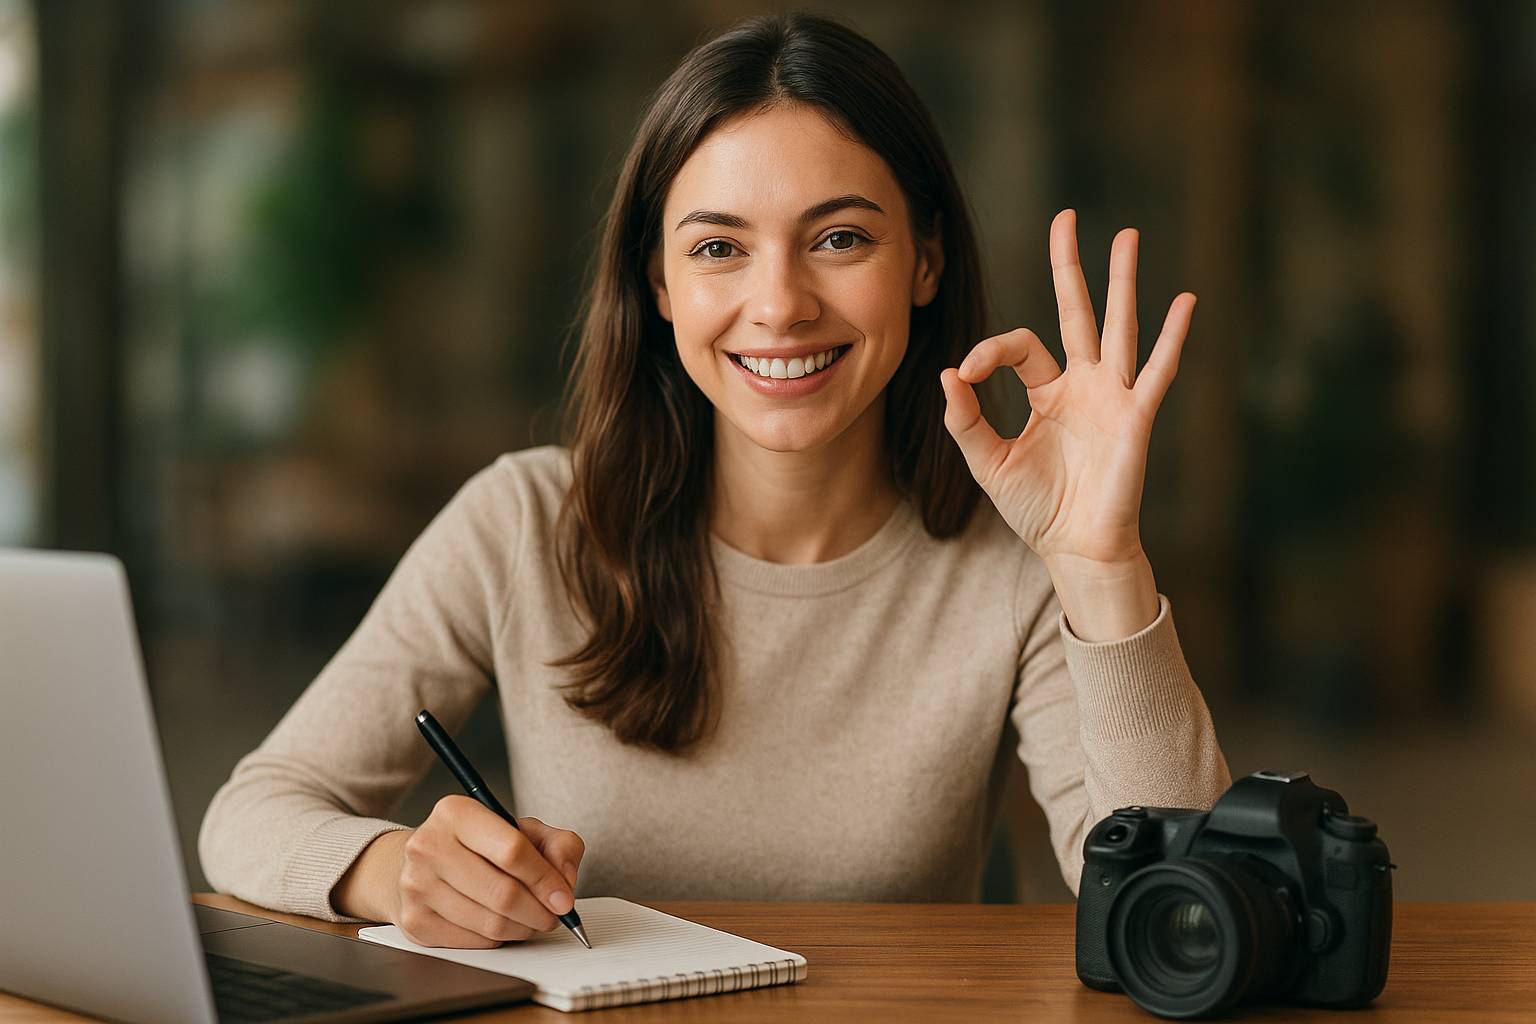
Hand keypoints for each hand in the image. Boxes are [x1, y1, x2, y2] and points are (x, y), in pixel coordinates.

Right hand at [390, 796, 584, 947]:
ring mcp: (417, 886)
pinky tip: (502, 924)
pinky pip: (475, 942)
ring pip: (491, 923)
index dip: (546, 880)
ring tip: (532, 920)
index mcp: (456, 813)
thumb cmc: (478, 845)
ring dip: (523, 928)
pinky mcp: (415, 921)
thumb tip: (565, 881)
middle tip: (554, 915)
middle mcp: (429, 846)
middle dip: (539, 912)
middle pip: (503, 893)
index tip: (564, 898)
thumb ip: (558, 844)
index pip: (512, 851)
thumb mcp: (523, 829)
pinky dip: (499, 938)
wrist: (423, 863)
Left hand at [940, 209, 1193, 567]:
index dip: (989, 351)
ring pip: (1118, 326)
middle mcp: (1083, 384)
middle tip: (1067, 217)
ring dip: (1122, 282)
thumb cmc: (1036, 508)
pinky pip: (1156, 371)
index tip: (965, 373)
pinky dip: (1172, 338)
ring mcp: (1113, 396)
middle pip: (1076, 311)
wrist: (1074, 548)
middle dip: (1070, 266)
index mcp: (1048, 392)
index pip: (1019, 347)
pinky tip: (1184, 302)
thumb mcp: (987, 463)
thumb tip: (948, 372)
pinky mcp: (1136, 417)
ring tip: (1127, 235)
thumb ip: (965, 420)